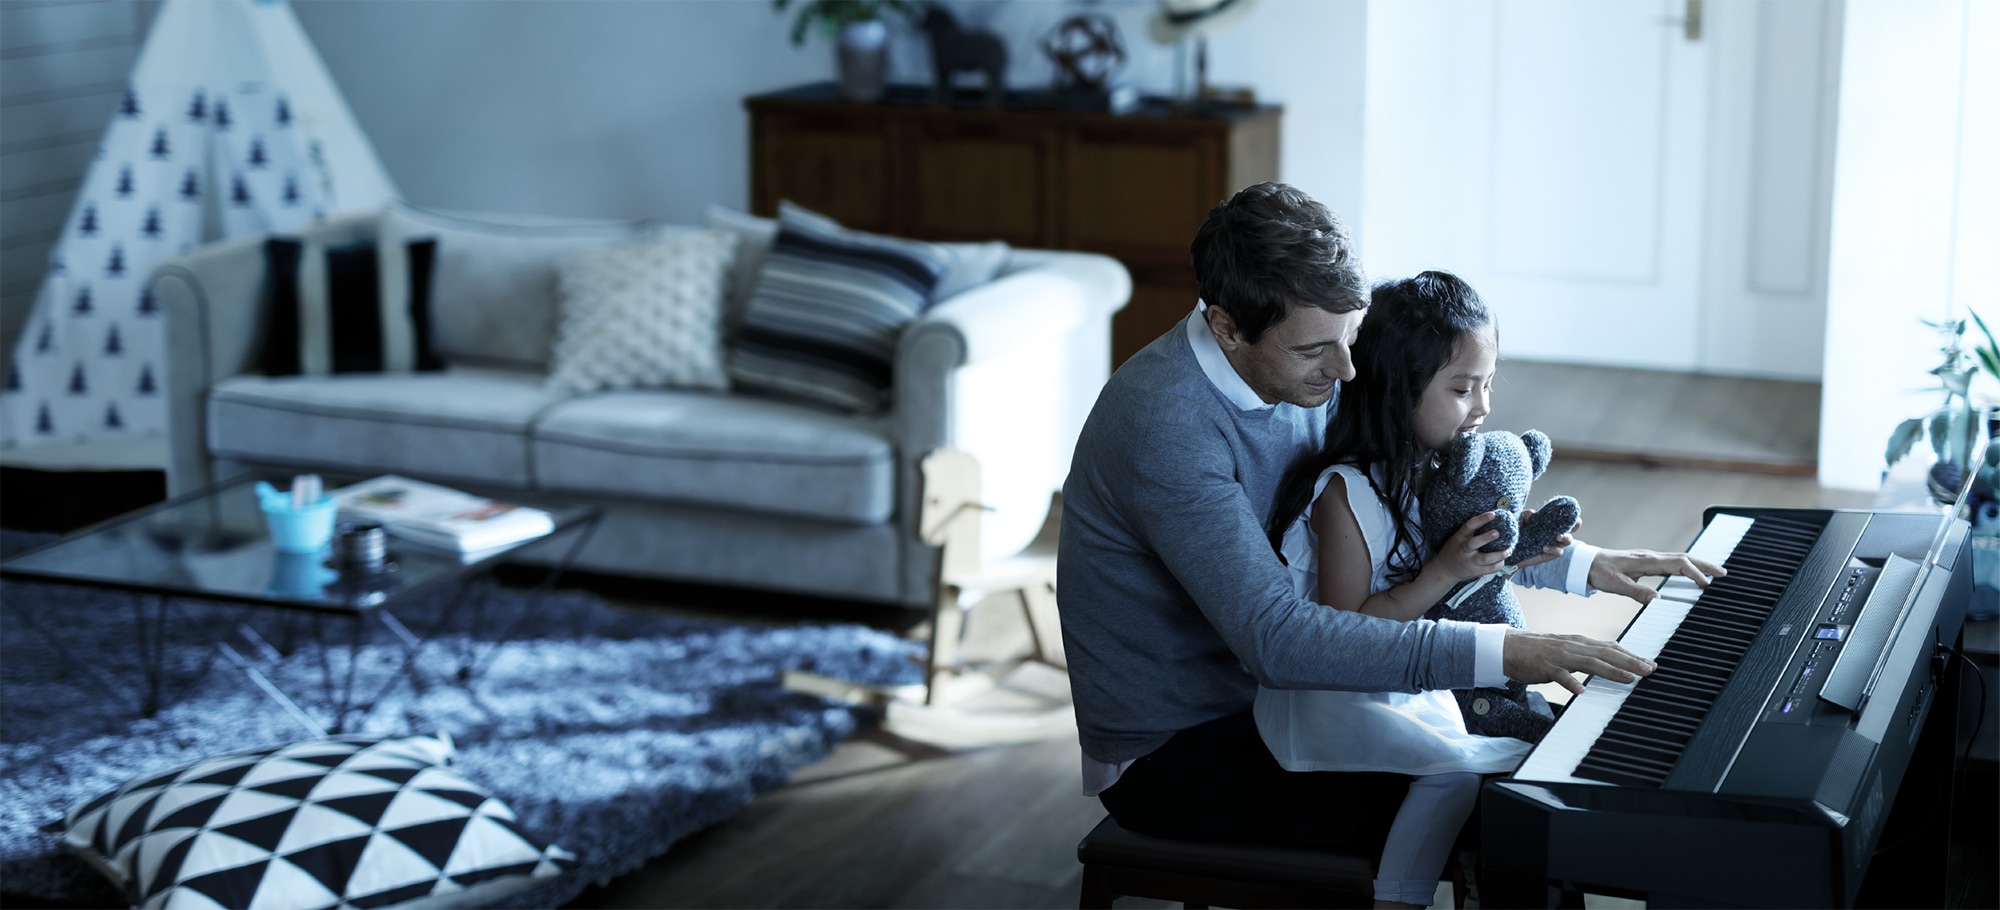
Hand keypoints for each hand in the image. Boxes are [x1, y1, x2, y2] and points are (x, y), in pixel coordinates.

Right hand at [1427, 511, 1509, 582]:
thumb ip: (1471, 532)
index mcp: (1459, 538)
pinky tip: (1503, 560)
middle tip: (1497, 533)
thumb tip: (1493, 520)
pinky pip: (1490, 569)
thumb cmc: (1456, 549)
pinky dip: (1499, 564)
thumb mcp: (1458, 538)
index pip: (1469, 526)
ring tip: (1509, 550)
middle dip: (1486, 538)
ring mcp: (1470, 562)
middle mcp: (1464, 550)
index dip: (1480, 519)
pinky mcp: (1476, 572)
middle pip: (1474, 543)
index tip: (1493, 514)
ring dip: (1499, 555)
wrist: (1446, 570)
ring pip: (1485, 559)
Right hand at [1502, 628, 1654, 694]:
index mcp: (1579, 642)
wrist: (1507, 647)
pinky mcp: (1545, 667)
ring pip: (1590, 662)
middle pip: (1606, 653)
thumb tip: (1607, 661)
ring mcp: (1559, 656)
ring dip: (1611, 670)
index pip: (1610, 647)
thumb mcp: (1565, 649)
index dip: (1631, 655)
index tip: (1649, 663)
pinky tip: (1582, 691)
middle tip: (1649, 669)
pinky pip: (1560, 676)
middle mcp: (1573, 646)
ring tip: (1629, 678)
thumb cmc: (1537, 650)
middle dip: (1630, 662)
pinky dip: (1571, 682)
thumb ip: (1585, 655)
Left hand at [1509, 506, 1575, 567]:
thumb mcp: (1519, 521)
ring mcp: (1554, 543)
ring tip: (1557, 536)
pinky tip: (1544, 547)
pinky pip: (1558, 552)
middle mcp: (1555, 533)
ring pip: (1568, 540)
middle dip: (1574, 526)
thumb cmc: (1516, 533)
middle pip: (1573, 528)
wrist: (1509, 550)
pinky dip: (1554, 549)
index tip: (1569, 514)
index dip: (1571, 515)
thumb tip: (1532, 513)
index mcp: (1551, 523)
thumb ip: (1525, 515)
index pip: (1565, 517)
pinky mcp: (1549, 554)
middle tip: (1566, 524)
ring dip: (1565, 537)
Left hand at [1588, 547, 1726, 604]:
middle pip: (1685, 558)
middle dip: (1705, 564)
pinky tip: (1692, 573)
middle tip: (1724, 573)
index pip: (1678, 564)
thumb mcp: (1615, 585)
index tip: (1706, 584)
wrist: (1586, 563)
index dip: (1694, 573)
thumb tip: (1658, 600)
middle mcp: (1651, 556)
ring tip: (1715, 573)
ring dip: (1698, 564)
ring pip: (1680, 558)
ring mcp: (1650, 557)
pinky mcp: (1647, 561)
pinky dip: (1687, 566)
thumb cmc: (1599, 572)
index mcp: (1646, 561)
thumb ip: (1636, 592)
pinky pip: (1672, 562)